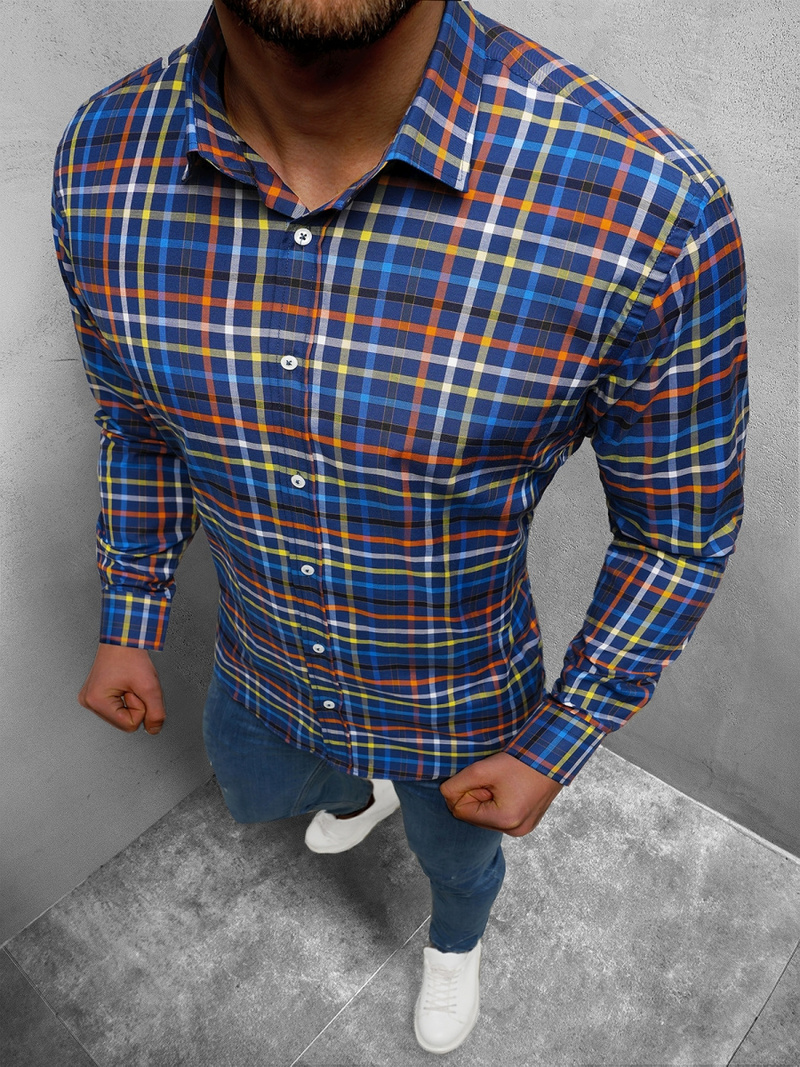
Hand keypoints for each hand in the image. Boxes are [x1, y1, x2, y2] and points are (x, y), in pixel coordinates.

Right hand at [78, 643, 165, 733]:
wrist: (122, 638)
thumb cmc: (130, 654)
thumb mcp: (149, 686)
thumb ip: (156, 712)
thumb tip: (154, 730)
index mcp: (96, 702)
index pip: (130, 725)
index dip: (141, 707)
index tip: (135, 689)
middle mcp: (89, 702)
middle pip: (124, 721)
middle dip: (135, 704)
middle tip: (132, 684)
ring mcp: (90, 699)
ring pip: (122, 715)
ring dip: (131, 701)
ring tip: (128, 683)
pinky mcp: (95, 695)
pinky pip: (117, 707)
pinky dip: (126, 698)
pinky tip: (124, 685)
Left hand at [440, 752, 561, 835]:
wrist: (554, 754)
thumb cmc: (521, 761)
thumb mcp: (482, 770)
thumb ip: (457, 784)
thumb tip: (445, 795)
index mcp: (505, 821)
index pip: (461, 812)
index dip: (464, 791)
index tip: (480, 777)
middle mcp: (515, 830)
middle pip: (474, 816)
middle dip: (477, 795)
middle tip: (493, 778)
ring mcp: (524, 828)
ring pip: (486, 815)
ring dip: (487, 797)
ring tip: (503, 782)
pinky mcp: (528, 822)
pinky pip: (501, 815)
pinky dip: (499, 800)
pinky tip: (511, 787)